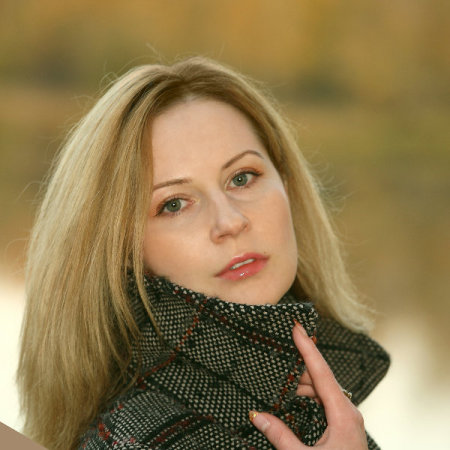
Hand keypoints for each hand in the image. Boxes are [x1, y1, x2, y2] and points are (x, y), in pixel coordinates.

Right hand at [249, 321, 367, 448]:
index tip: (297, 327)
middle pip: (320, 377)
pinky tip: (294, 396)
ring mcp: (347, 418)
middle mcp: (347, 411)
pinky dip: (308, 394)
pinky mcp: (343, 425)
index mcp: (343, 414)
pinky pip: (324, 400)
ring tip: (281, 379)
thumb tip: (257, 416)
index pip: (321, 372)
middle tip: (280, 353)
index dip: (307, 347)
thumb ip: (280, 436)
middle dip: (299, 365)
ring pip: (322, 389)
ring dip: (302, 382)